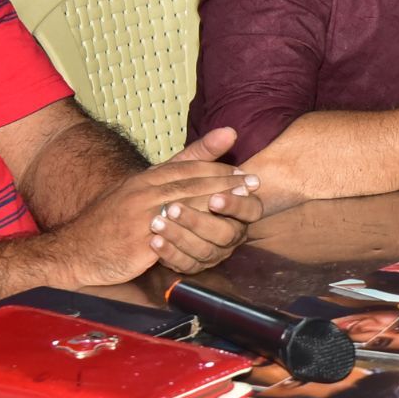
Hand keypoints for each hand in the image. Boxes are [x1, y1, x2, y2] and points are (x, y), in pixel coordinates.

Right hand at [50, 150, 260, 285]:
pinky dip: (192, 231)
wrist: (75, 249)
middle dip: (226, 183)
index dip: (219, 169)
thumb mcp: (140, 189)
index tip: (244, 173)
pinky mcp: (137, 242)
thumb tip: (207, 145)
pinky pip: (169, 235)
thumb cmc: (113, 219)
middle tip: (253, 184)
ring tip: (242, 205)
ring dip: (217, 204)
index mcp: (146, 179)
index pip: (189, 168)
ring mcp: (139, 216)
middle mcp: (143, 193)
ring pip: (185, 205)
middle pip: (192, 184)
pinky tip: (213, 233)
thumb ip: (175, 169)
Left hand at [152, 127, 264, 264]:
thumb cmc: (175, 191)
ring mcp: (212, 253)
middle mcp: (231, 234)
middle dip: (199, 221)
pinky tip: (154, 241)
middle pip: (225, 234)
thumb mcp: (187, 170)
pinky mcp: (193, 266)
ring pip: (204, 251)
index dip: (235, 205)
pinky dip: (169, 253)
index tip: (214, 199)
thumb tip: (229, 131)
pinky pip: (185, 265)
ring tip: (157, 222)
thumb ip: (208, 153)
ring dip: (180, 235)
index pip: (251, 210)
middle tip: (173, 208)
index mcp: (238, 210)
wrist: (147, 218)